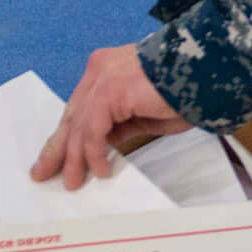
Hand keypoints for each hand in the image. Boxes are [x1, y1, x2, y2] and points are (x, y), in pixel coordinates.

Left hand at [31, 43, 182, 186]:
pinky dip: (93, 152)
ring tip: (75, 182)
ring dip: (74, 157)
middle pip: (71, 116)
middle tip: (44, 173)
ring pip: (78, 125)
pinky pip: (93, 130)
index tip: (55, 159)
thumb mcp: (144, 114)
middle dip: (57, 148)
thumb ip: (120, 125)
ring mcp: (103, 78)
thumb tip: (101, 146)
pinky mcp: (110, 91)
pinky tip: (100, 170)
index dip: (66, 136)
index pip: (78, 108)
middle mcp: (99, 70)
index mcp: (106, 70)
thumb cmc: (185, 92)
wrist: (207, 73)